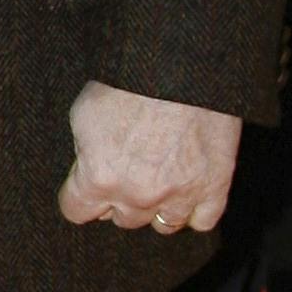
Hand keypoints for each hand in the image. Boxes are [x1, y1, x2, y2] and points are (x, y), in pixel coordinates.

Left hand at [58, 80, 240, 236]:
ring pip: (163, 225)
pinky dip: (195, 210)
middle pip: (123, 219)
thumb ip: (83, 151)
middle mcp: (138, 196)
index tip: (87, 186)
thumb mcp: (84, 112)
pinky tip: (188, 191)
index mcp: (99, 178)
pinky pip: (201, 222)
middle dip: (121, 199)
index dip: (81, 197)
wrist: (182, 66)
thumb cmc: (129, 81)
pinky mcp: (214, 188)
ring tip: (159, 180)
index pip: (77, 212)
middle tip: (128, 172)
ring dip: (158, 207)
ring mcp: (179, 196)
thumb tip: (87, 168)